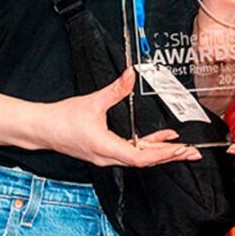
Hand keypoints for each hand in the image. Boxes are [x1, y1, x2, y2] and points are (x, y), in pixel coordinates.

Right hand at [38, 69, 200, 167]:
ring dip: (160, 152)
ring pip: (139, 158)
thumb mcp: (92, 102)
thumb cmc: (63, 119)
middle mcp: (108, 157)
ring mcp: (106, 156)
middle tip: (192, 152)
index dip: (162, 153)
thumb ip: (115, 89)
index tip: (180, 148)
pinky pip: (131, 153)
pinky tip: (160, 140)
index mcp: (105, 147)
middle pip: (145, 161)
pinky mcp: (104, 151)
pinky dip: (148, 147)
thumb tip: (131, 74)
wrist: (42, 129)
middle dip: (170, 156)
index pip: (140, 156)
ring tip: (182, 147)